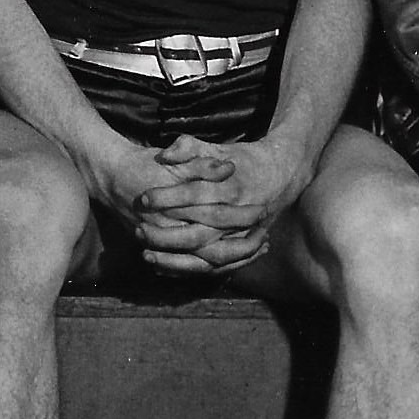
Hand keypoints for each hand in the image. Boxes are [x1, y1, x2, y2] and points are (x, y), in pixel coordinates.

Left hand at [129, 134, 309, 274]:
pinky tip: (163, 270)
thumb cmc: (241, 159)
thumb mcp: (216, 148)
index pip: (198, 195)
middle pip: (203, 233)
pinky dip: (191, 271)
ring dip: (178, 261)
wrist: (280, 175)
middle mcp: (240, 216)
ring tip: (146, 255)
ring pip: (210, 258)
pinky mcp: (242, 249)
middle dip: (169, 236)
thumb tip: (166, 155)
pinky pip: (217, 268)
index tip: (144, 198)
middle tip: (139, 231)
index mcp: (233, 188)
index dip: (170, 197)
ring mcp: (243, 236)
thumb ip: (190, 147)